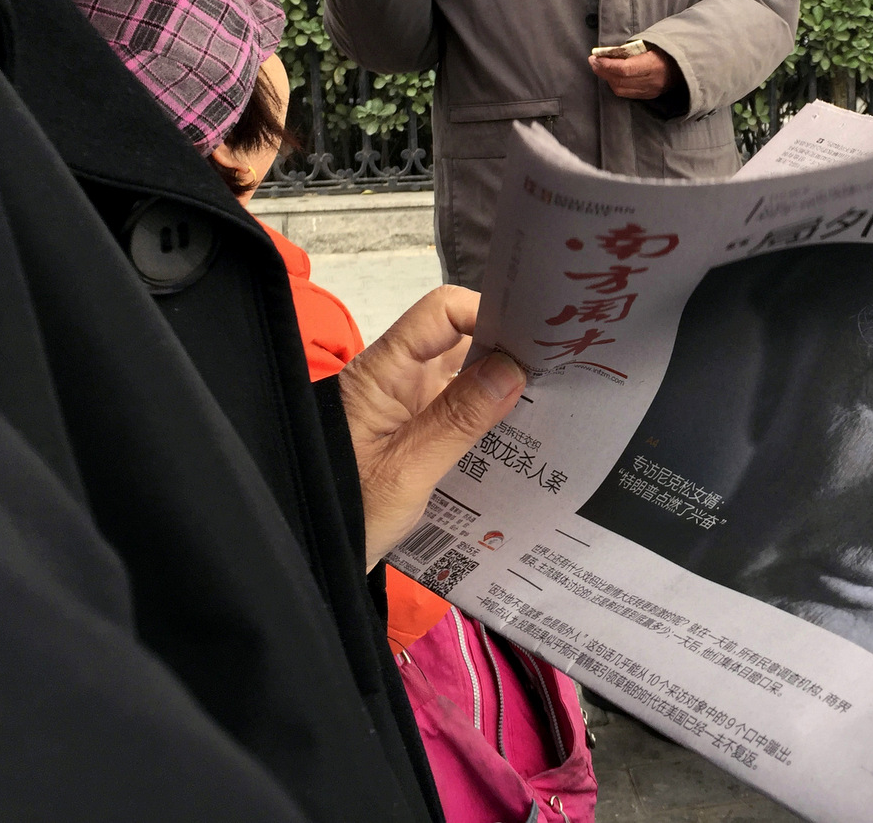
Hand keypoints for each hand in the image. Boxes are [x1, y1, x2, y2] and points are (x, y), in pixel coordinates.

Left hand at [340, 285, 525, 568]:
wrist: (315, 559)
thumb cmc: (346, 513)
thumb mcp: (406, 472)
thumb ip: (458, 420)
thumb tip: (511, 369)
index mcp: (383, 373)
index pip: (441, 313)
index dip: (486, 314)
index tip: (531, 342)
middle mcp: (398, 379)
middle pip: (461, 340)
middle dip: (507, 351)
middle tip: (557, 373)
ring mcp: (410, 407)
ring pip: (467, 377)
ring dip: (504, 389)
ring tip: (550, 405)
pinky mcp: (419, 434)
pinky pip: (462, 411)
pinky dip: (492, 418)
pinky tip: (522, 436)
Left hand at [588, 45, 677, 98]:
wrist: (684, 66)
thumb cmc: (665, 51)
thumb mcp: (651, 45)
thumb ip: (632, 50)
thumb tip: (609, 52)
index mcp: (653, 65)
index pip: (625, 69)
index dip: (608, 65)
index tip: (596, 58)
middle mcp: (651, 81)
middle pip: (620, 80)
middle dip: (602, 71)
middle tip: (593, 61)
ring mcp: (649, 91)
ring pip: (620, 89)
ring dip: (607, 78)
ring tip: (599, 68)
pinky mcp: (648, 96)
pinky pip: (626, 93)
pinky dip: (615, 84)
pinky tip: (611, 76)